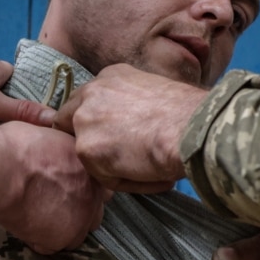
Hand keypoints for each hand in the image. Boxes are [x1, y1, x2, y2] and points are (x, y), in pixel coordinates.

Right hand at [0, 121, 110, 254]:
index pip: (100, 185)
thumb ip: (62, 148)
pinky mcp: (61, 239)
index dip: (82, 187)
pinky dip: (39, 240)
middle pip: (94, 210)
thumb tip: (56, 150)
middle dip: (77, 210)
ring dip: (61, 228)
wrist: (3, 171)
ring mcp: (80, 218)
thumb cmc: (18, 146)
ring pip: (77, 233)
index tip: (65, 186)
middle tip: (51, 204)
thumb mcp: (50, 133)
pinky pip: (52, 247)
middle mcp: (93, 193)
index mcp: (91, 167)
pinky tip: (25, 226)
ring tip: (36, 218)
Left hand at [53, 64, 207, 192]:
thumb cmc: (188, 113)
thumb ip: (132, 105)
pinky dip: (128, 182)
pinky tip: (154, 175)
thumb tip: (132, 129)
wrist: (191, 126)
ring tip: (150, 168)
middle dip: (87, 140)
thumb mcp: (155, 92)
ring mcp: (85, 120)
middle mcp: (91, 92)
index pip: (88, 102)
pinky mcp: (87, 148)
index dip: (99, 123)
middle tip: (116, 158)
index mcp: (110, 77)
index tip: (116, 137)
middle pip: (68, 121)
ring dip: (114, 165)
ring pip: (89, 153)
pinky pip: (104, 177)